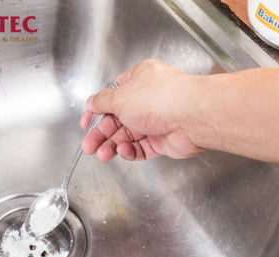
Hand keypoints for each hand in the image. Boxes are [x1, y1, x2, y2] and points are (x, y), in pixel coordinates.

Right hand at [80, 59, 206, 161]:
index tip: (85, 123)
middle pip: (118, 119)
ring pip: (128, 135)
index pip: (111, 96)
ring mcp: (157, 120)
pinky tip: (124, 151)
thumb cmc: (161, 98)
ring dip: (113, 145)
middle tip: (89, 145)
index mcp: (139, 80)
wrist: (192, 117)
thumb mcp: (121, 97)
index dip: (96, 110)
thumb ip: (103, 102)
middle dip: (101, 133)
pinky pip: (142, 147)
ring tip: (102, 154)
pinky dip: (131, 151)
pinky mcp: (164, 140)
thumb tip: (92, 101)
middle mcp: (148, 99)